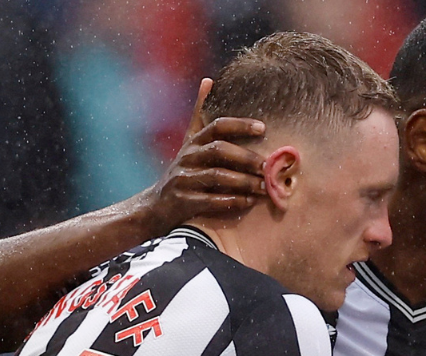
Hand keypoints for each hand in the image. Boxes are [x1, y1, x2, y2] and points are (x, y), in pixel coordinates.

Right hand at [140, 78, 268, 233]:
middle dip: (246, 157)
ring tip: (266, 187)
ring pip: (217, 176)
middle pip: (219, 150)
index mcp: (194, 142)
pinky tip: (249, 201)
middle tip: (269, 165)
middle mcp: (188, 157)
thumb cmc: (184, 171)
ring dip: (244, 181)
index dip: (239, 124)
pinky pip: (211, 200)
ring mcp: (184, 179)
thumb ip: (200, 114)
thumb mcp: (190, 141)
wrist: (157, 205)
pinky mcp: (183, 201)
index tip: (263, 127)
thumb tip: (208, 80)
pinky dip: (232, 201)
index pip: (217, 126)